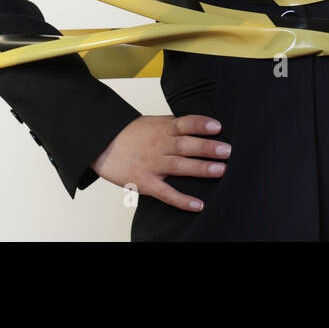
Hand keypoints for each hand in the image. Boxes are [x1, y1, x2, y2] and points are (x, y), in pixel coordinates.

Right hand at [90, 114, 229, 211]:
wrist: (101, 143)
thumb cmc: (130, 133)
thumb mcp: (153, 122)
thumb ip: (174, 125)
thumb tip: (199, 124)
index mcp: (163, 128)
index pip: (185, 123)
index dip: (201, 124)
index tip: (217, 126)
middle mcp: (159, 145)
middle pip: (186, 145)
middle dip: (208, 148)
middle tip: (227, 151)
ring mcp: (152, 164)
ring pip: (180, 166)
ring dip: (201, 168)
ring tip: (220, 170)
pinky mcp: (145, 182)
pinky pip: (166, 193)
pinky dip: (182, 200)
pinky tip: (198, 205)